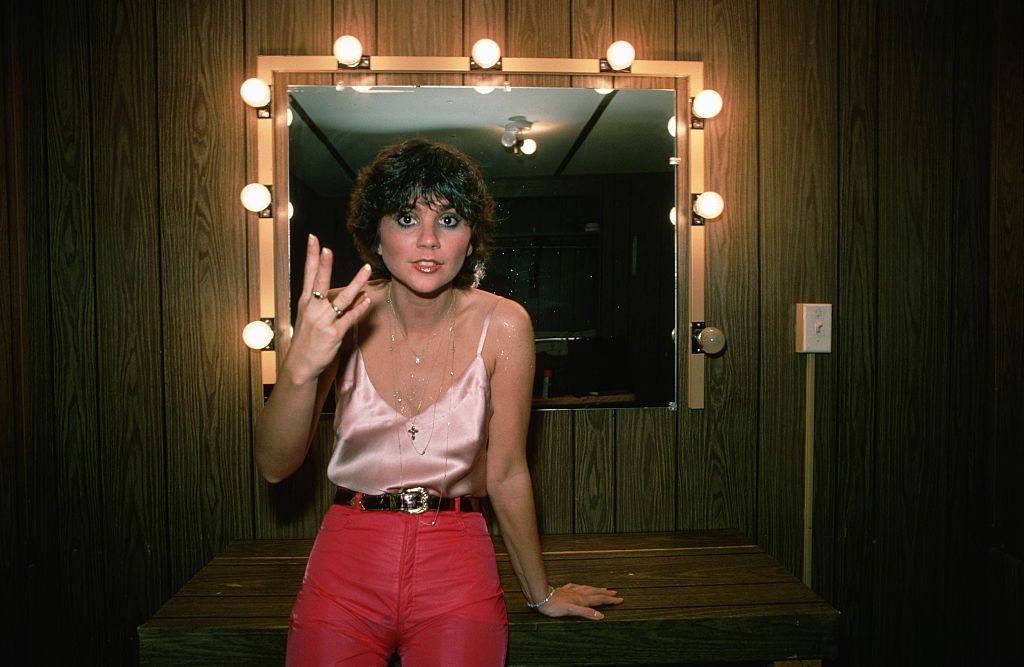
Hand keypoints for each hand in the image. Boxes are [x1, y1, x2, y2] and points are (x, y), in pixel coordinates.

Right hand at [283, 234, 371, 383]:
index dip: (312, 256)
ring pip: (342, 298)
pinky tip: (367, 300)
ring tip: (367, 269)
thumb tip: (352, 292)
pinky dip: (359, 308)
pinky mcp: (333, 334)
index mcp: (306, 302)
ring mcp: (323, 321)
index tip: (313, 239)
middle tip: (328, 248)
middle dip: (324, 265)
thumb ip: (327, 303)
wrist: (300, 365)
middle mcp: (313, 309)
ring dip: (356, 283)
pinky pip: (349, 318)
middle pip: (320, 283)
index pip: (309, 274)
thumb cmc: (307, 339)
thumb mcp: (310, 317)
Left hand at [535, 583, 622, 619]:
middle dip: (606, 594)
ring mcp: (571, 591)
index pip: (599, 599)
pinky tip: (581, 586)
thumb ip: (586, 613)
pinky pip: (577, 587)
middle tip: (616, 594)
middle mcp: (578, 593)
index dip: (610, 600)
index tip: (620, 600)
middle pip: (595, 593)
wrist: (541, 597)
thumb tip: (601, 616)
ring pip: (587, 589)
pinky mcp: (564, 590)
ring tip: (603, 589)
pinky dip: (583, 587)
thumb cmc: (554, 606)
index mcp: (581, 599)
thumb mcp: (571, 611)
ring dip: (597, 589)